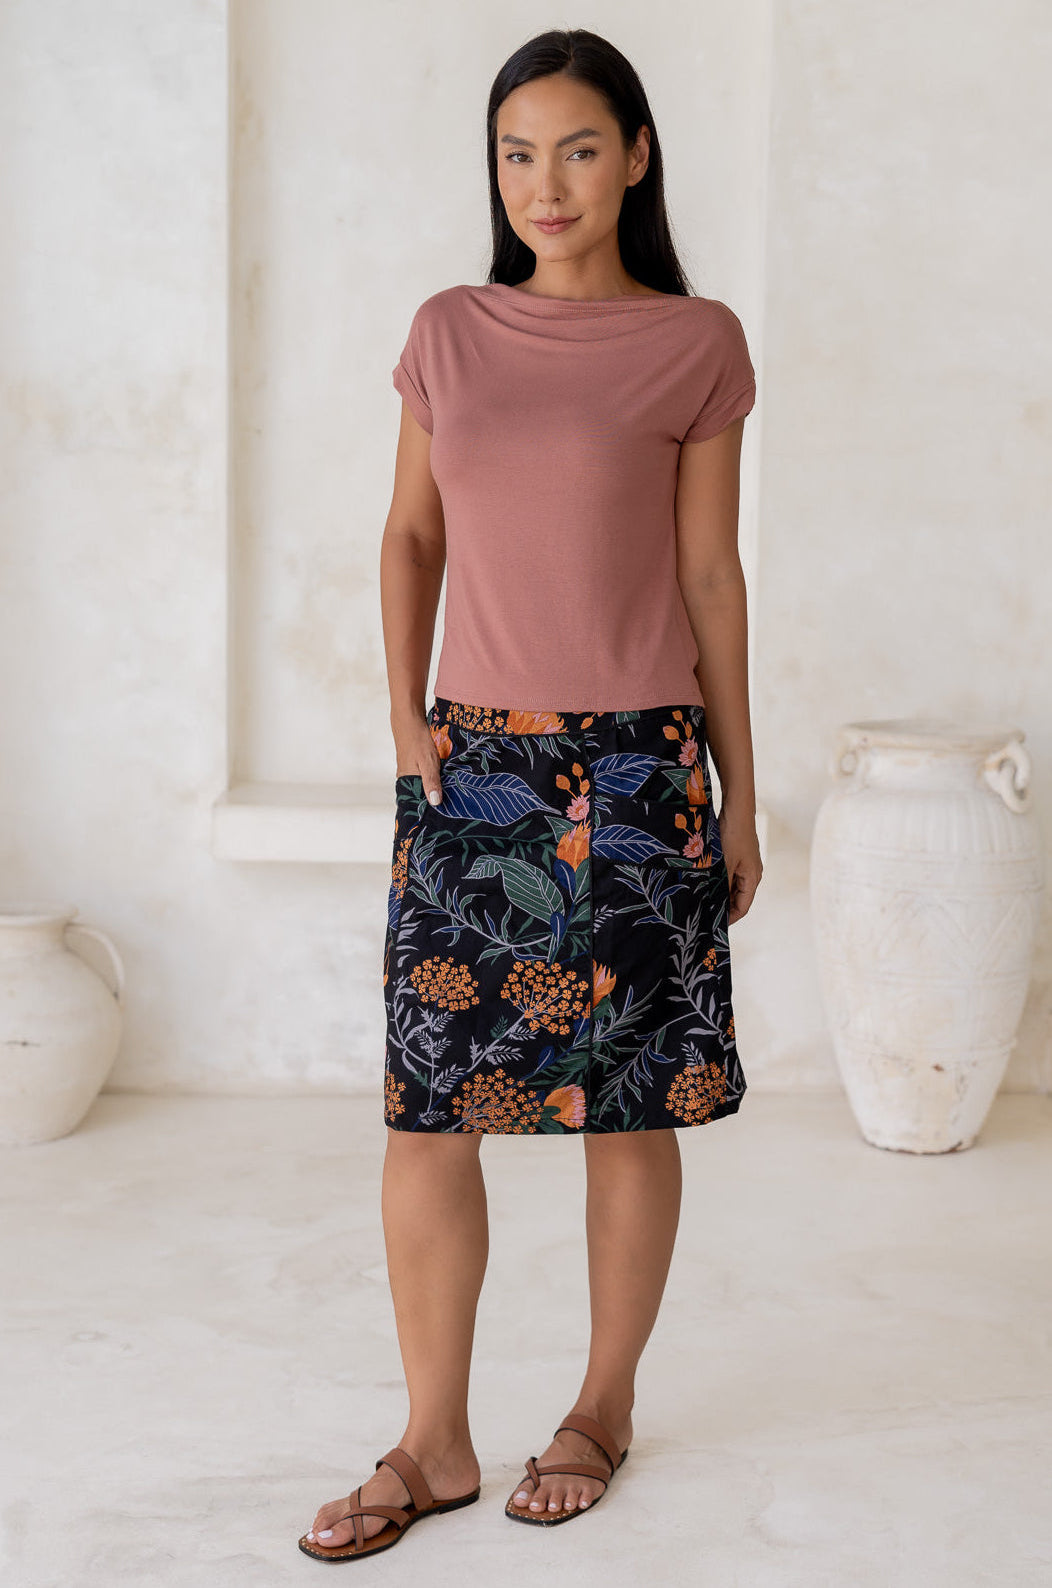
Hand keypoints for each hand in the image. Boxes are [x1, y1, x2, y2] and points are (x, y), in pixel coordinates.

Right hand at [393, 710, 443, 804]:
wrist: (409, 720)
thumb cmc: (417, 741)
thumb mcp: (428, 762)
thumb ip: (431, 782)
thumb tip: (435, 803)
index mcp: (406, 781)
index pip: (417, 802)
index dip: (429, 808)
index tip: (443, 814)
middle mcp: (406, 778)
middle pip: (420, 794)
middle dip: (433, 799)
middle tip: (451, 806)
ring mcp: (409, 771)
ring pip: (423, 784)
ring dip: (435, 788)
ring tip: (450, 795)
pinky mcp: (414, 764)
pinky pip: (424, 776)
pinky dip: (434, 778)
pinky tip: (444, 779)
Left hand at [716, 803, 761, 923]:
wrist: (737, 810)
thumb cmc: (732, 836)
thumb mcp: (725, 864)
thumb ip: (722, 885)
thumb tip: (717, 904)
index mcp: (752, 878)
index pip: (743, 907)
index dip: (730, 918)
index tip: (714, 924)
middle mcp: (752, 873)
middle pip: (739, 898)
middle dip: (724, 907)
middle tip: (706, 913)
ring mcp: (747, 864)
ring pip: (734, 887)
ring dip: (721, 893)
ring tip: (704, 899)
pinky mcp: (740, 856)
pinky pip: (731, 875)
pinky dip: (721, 882)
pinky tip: (708, 882)